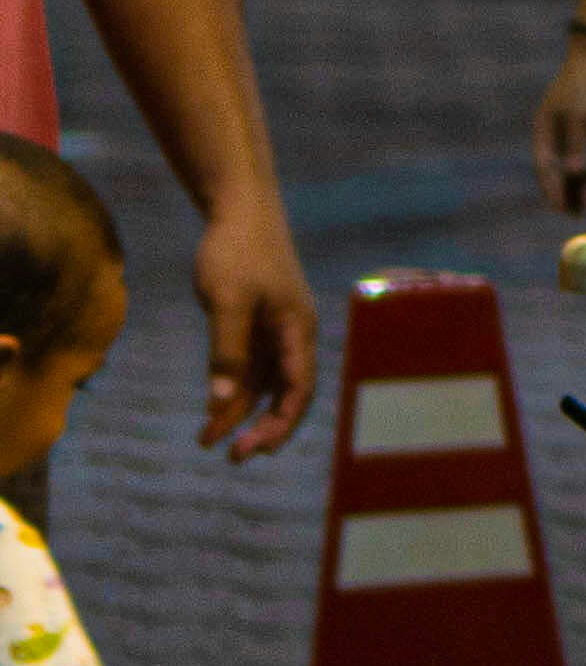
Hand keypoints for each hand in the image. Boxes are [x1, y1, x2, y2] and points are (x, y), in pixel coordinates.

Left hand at [191, 187, 314, 459]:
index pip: (298, 389)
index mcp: (298, 330)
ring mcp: (275, 331)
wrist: (239, 208)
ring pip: (262, 385)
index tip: (251, 450)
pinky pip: (248, 368)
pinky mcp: (256, 324)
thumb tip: (219, 403)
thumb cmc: (237, 250)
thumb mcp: (227, 301)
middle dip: (262, 428)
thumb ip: (226, 352)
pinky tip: (210, 412)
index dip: (280, 425)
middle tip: (233, 457)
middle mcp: (293, 336)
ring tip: (206, 442)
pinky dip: (231, 391)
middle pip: (286, 394)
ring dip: (238, 413)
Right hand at [532, 19, 585, 221]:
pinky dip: (583, 173)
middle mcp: (550, 135)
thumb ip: (576, 143)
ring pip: (566, 168)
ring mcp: (564, 134)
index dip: (552, 189)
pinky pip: (577, 159)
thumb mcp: (579, 114)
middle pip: (553, 172)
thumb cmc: (584, 84)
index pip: (545, 168)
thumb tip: (575, 173)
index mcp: (543, 131)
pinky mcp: (580, 131)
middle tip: (575, 214)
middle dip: (563, 193)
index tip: (561, 209)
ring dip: (574, 186)